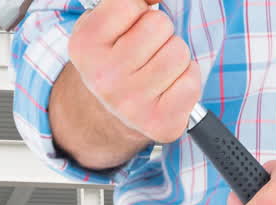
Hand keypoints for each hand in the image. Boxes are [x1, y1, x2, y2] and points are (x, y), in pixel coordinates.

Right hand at [68, 0, 201, 143]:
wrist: (110, 116)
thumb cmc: (115, 59)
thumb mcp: (108, 24)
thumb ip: (130, 1)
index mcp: (85, 45)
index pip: (130, 3)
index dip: (137, 11)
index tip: (128, 29)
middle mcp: (103, 77)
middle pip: (160, 24)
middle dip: (159, 34)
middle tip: (145, 52)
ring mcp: (131, 103)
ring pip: (179, 52)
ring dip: (174, 57)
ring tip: (156, 70)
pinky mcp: (159, 122)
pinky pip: (191, 81)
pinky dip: (186, 80)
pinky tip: (168, 88)